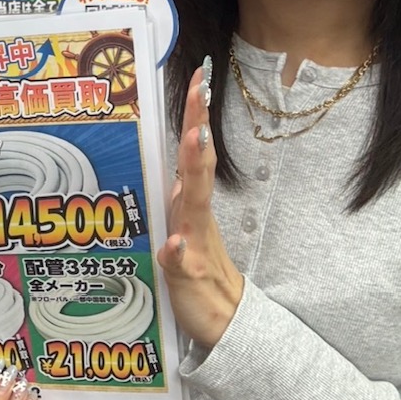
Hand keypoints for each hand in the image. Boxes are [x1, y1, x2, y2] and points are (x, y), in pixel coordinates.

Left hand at [156, 63, 243, 347]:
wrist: (226, 320)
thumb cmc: (199, 271)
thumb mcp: (181, 224)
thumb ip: (180, 200)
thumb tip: (176, 172)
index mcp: (189, 202)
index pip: (193, 151)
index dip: (195, 115)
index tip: (199, 79)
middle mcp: (195, 216)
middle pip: (198, 164)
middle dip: (197, 125)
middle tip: (201, 90)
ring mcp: (196, 244)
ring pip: (193, 203)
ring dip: (194, 171)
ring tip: (196, 139)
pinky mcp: (191, 276)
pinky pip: (183, 262)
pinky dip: (179, 252)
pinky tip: (175, 244)